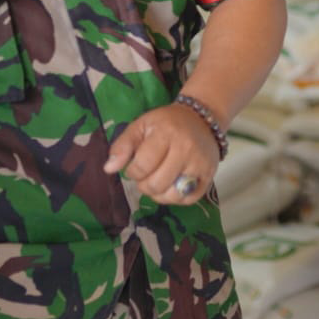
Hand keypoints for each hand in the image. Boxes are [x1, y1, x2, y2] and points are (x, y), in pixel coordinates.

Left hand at [103, 102, 218, 204]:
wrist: (202, 119)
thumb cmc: (167, 123)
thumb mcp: (141, 125)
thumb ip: (122, 145)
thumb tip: (108, 169)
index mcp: (167, 134)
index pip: (143, 166)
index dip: (133, 172)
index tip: (135, 166)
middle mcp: (186, 150)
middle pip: (157, 184)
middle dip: (144, 185)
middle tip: (146, 175)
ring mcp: (200, 164)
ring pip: (172, 195)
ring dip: (159, 194)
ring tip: (158, 181)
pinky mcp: (209, 176)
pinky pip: (188, 199)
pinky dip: (175, 198)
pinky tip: (171, 187)